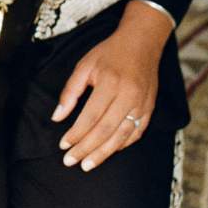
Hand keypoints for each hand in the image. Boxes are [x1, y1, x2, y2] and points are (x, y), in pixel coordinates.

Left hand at [51, 2, 172, 169]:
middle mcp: (128, 95)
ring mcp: (141, 104)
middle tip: (70, 161)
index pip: (90, 116)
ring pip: (121, 136)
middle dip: (86, 149)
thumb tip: (57, 117)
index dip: (76, 134)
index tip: (63, 146)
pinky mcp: (149, 108)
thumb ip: (70, 91)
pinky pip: (136, 133)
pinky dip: (122, 145)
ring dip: (103, 153)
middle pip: (105, 130)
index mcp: (110, 83)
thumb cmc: (109, 53)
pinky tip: (108, 151)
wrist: (142, 42)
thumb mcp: (85, 65)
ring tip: (87, 165)